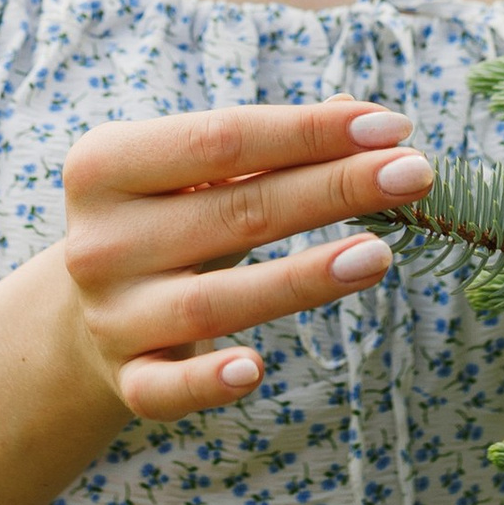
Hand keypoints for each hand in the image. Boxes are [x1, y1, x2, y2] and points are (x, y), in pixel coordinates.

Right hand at [57, 100, 434, 422]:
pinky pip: (165, 388)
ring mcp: (111, 315)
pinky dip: (206, 383)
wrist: (88, 309)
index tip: (391, 126)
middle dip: (333, 189)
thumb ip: (270, 145)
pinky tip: (255, 370)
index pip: (222, 139)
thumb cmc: (167, 220)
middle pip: (235, 210)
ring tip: (380, 255)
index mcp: (106, 166)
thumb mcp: (196, 174)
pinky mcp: (126, 379)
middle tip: (415, 173)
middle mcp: (99, 241)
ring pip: (212, 301)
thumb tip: (360, 116)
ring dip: (300, 280)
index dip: (309, 132)